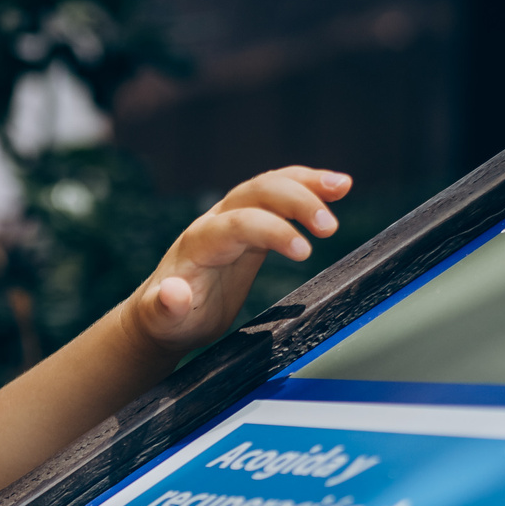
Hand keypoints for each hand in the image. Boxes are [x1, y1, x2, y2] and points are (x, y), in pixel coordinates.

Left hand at [123, 167, 351, 358]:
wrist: (164, 314)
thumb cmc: (164, 319)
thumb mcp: (160, 321)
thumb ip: (165, 308)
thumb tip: (172, 293)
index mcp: (198, 243)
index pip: (239, 223)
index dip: (273, 231)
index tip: (305, 252)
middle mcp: (216, 222)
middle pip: (258, 192)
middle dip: (296, 201)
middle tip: (330, 227)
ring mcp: (234, 220)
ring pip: (272, 186)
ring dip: (308, 184)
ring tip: (344, 187)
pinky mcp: (250, 228)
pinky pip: (280, 199)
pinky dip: (307, 191)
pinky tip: (336, 191)